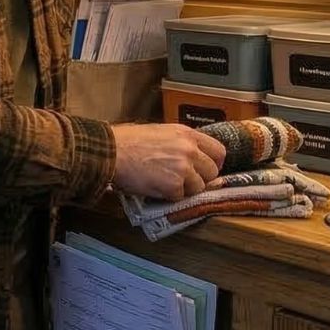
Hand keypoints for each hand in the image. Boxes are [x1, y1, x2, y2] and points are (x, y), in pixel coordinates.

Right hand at [109, 124, 226, 201]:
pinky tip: (156, 187)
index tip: (207, 169)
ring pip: (198, 187)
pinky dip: (169, 196)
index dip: (214, 163)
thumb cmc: (128, 141)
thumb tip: (194, 157)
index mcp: (187, 134)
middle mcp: (189, 150)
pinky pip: (180, 197)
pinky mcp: (173, 186)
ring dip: (184, 189)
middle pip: (212, 172)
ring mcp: (183, 168)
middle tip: (184, 180)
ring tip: (165, 183)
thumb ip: (181, 143)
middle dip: (200, 179)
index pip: (219, 151)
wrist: (111, 152)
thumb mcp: (160, 132)